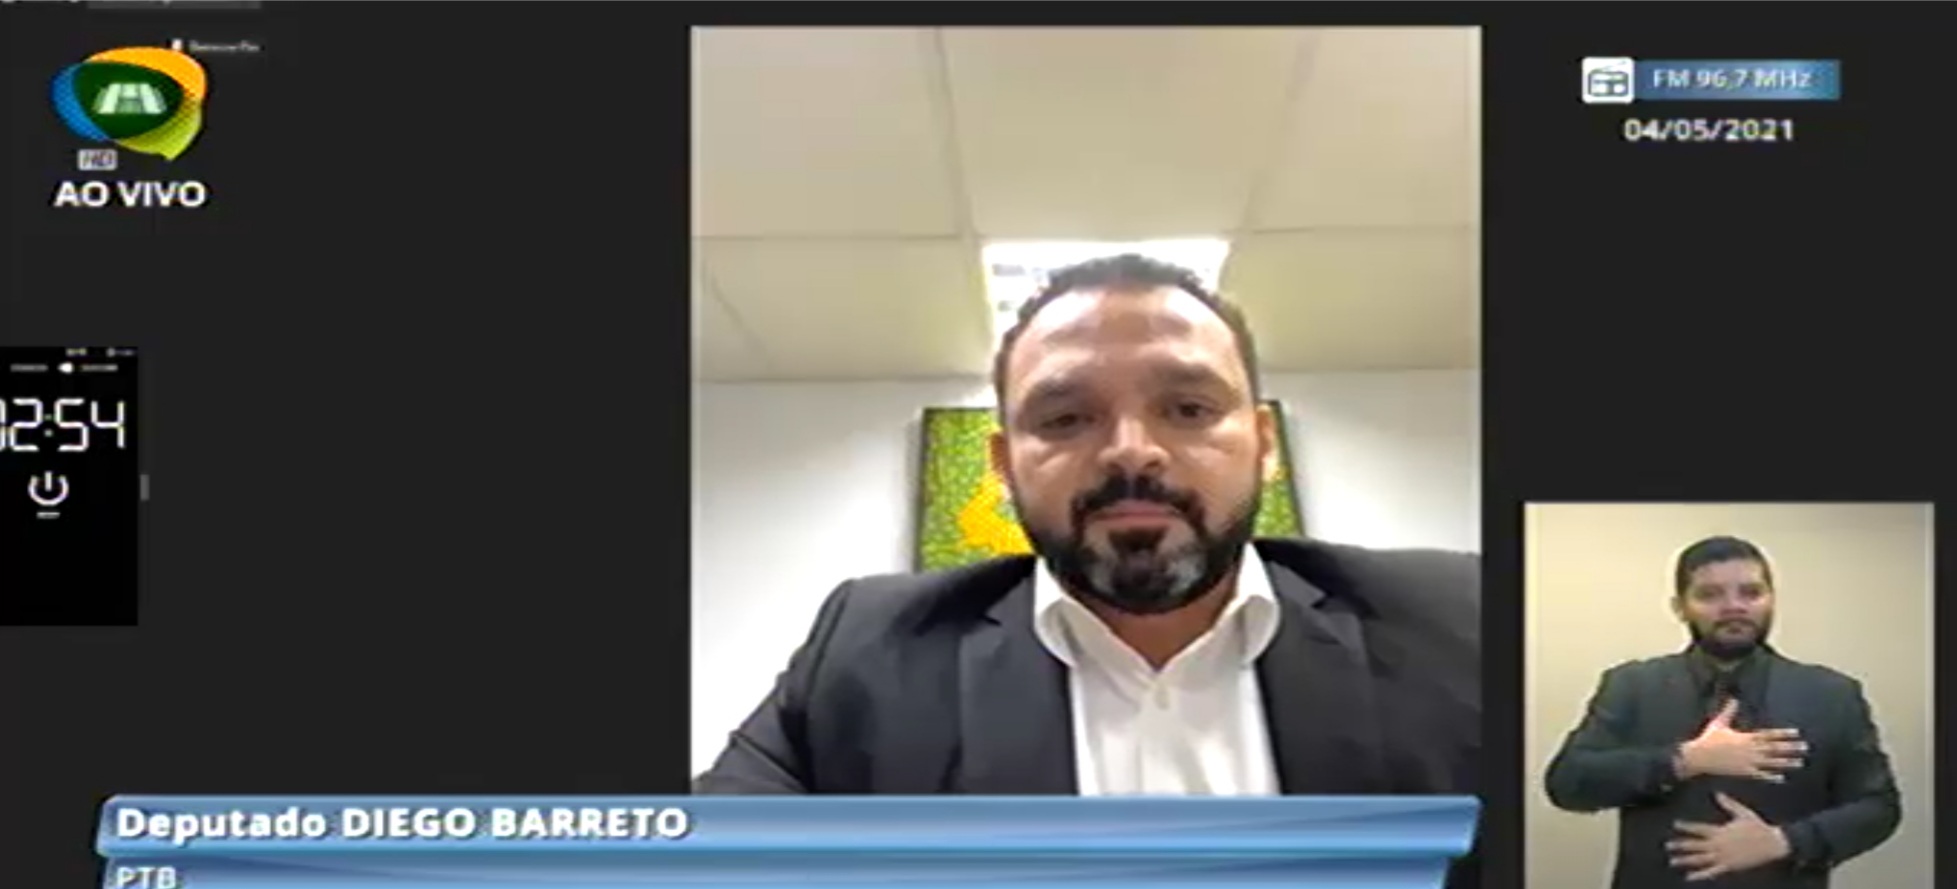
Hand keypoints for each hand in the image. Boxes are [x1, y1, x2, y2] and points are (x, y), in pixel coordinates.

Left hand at [1668, 793, 1790, 880]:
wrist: (1773, 844)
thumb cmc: (1758, 827)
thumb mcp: (1743, 813)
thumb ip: (1728, 804)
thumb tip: (1717, 793)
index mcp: (1721, 831)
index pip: (1699, 829)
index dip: (1686, 827)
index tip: (1675, 825)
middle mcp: (1719, 845)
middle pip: (1696, 845)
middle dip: (1681, 845)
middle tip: (1667, 846)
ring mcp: (1724, 857)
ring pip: (1701, 859)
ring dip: (1686, 860)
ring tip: (1673, 861)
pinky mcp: (1730, 866)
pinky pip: (1712, 872)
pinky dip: (1700, 875)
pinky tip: (1690, 877)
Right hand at [1678, 699, 1806, 780]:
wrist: (1699, 757)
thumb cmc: (1708, 739)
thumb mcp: (1718, 723)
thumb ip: (1729, 711)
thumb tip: (1734, 699)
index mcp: (1746, 737)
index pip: (1769, 735)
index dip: (1784, 734)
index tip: (1797, 733)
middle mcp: (1750, 750)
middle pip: (1774, 749)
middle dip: (1791, 748)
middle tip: (1805, 748)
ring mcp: (1748, 762)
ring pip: (1771, 762)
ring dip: (1786, 763)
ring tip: (1800, 763)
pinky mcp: (1744, 772)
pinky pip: (1760, 775)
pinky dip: (1771, 777)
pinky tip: (1782, 778)